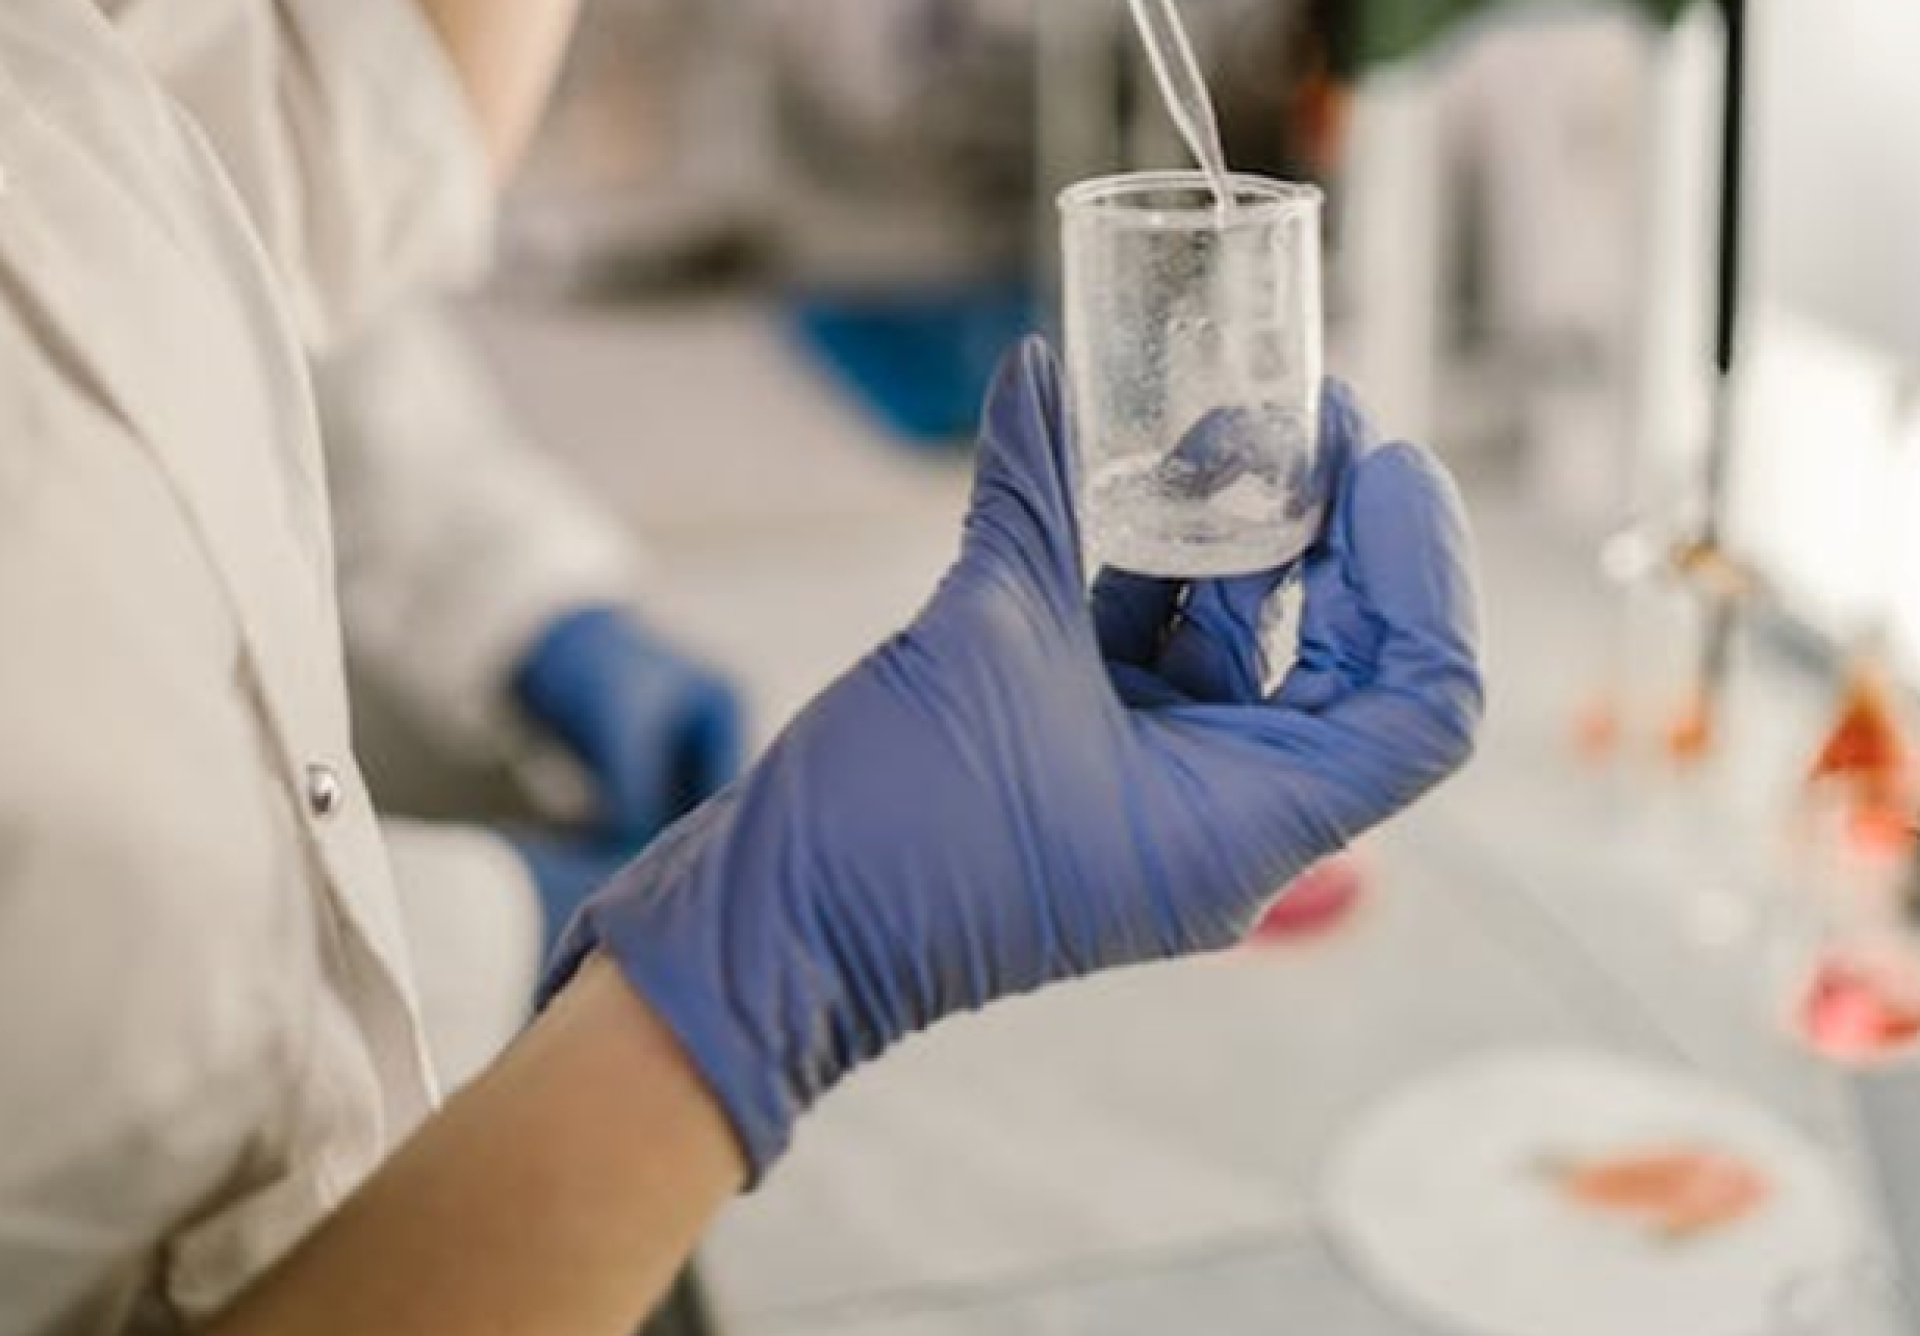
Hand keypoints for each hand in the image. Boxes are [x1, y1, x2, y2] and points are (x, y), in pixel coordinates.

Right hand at [546, 340, 1482, 1174]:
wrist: (777, 931)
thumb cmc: (894, 831)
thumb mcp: (987, 639)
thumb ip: (1035, 492)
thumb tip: (1045, 372)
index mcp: (1247, 825)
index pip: (1417, 703)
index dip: (1424, 570)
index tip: (1376, 455)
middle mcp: (1225, 818)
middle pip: (1349, 667)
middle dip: (1340, 535)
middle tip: (1309, 416)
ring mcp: (1160, 794)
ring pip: (1249, 655)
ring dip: (1244, 543)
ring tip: (1216, 428)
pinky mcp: (1093, 767)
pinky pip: (1161, 661)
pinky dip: (1157, 575)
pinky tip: (1130, 482)